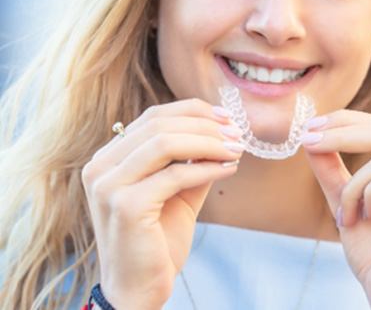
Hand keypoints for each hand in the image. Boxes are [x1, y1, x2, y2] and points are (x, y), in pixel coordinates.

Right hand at [81, 98, 244, 309]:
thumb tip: (224, 131)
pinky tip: (229, 169)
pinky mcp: (125, 206)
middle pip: (160, 124)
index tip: (226, 117)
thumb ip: (193, 160)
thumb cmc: (158, 239)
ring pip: (166, 143)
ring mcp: (108, 185)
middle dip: (206, 125)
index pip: (154, 116)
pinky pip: (176, 175)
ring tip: (236, 149)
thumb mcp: (178, 190)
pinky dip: (208, 168)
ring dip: (209, 142)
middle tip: (237, 133)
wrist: (139, 290)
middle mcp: (101, 166)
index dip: (193, 111)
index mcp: (109, 158)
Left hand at [301, 110, 370, 309]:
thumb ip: (330, 168)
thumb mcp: (343, 198)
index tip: (309, 126)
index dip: (344, 120)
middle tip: (308, 141)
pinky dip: (366, 196)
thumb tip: (311, 135)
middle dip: (338, 132)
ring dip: (352, 187)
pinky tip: (367, 218)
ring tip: (348, 215)